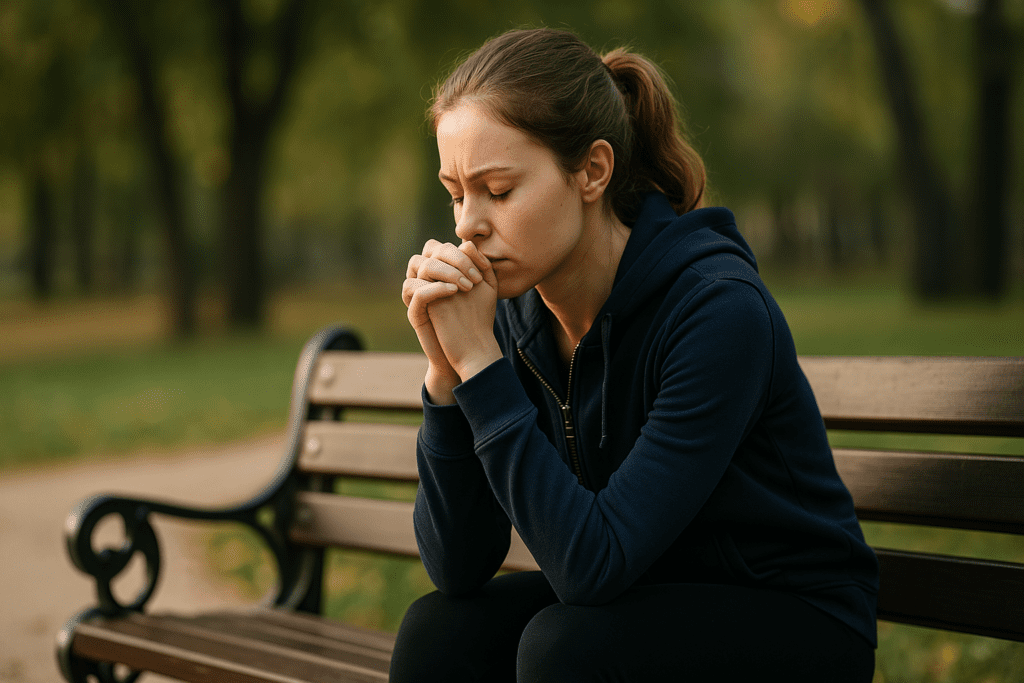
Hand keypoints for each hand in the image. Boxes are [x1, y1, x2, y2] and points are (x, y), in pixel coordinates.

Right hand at [426, 242, 501, 380]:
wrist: (470, 351)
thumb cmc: (477, 317)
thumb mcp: (485, 288)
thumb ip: (482, 265)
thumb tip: (468, 244)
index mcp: (442, 270)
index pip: (443, 245)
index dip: (461, 252)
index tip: (482, 270)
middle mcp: (427, 278)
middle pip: (429, 249)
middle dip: (453, 258)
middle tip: (474, 277)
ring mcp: (418, 293)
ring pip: (417, 264)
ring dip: (443, 270)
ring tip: (465, 285)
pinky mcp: (415, 311)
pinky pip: (415, 291)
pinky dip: (435, 287)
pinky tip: (454, 291)